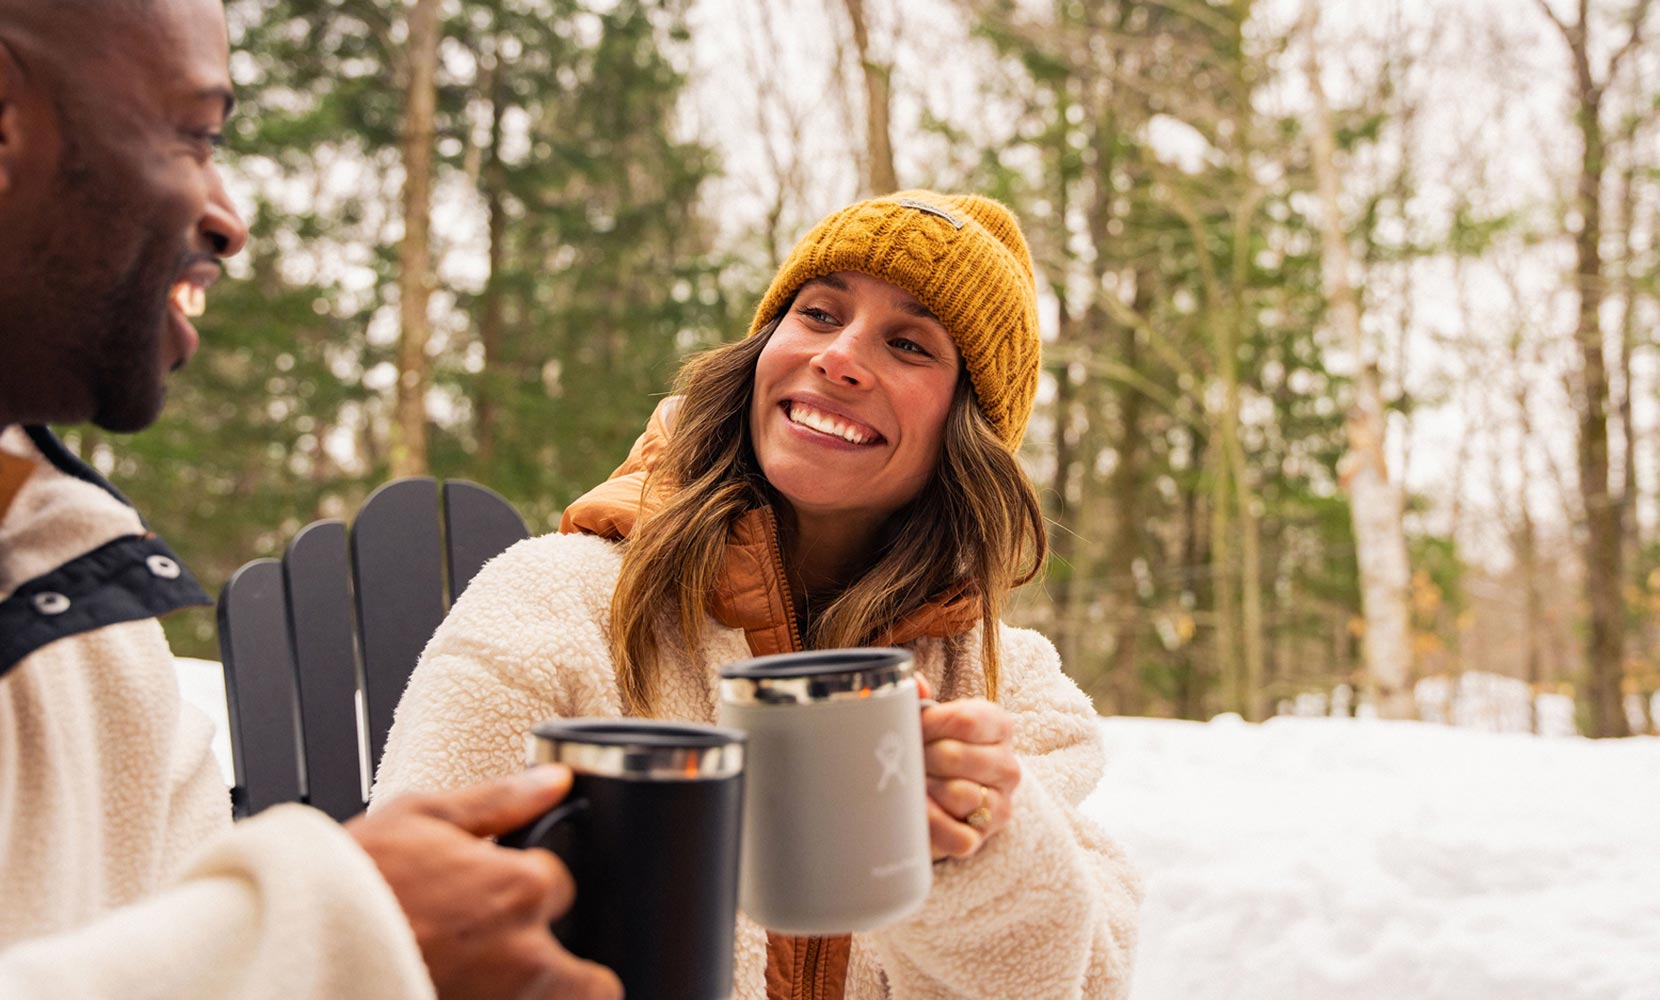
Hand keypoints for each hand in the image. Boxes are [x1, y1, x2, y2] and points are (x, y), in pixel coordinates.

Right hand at [347, 766, 623, 999]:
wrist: (285, 944)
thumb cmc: (345, 884)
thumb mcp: (420, 817)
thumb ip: (500, 800)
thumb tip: (555, 782)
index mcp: (518, 890)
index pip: (565, 888)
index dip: (535, 888)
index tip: (501, 894)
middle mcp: (522, 958)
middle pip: (593, 983)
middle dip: (566, 972)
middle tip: (517, 958)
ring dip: (540, 997)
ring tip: (488, 978)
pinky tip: (466, 993)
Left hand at [917, 678, 1020, 860]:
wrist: (940, 797)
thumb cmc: (935, 751)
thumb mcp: (930, 722)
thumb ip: (921, 701)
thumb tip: (915, 683)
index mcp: (998, 726)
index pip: (965, 720)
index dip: (928, 724)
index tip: (910, 729)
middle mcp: (1008, 765)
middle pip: (955, 756)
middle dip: (921, 759)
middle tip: (906, 760)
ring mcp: (1001, 803)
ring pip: (958, 794)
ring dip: (925, 790)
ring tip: (912, 785)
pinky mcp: (985, 836)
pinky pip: (957, 835)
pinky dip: (931, 825)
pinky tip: (919, 813)